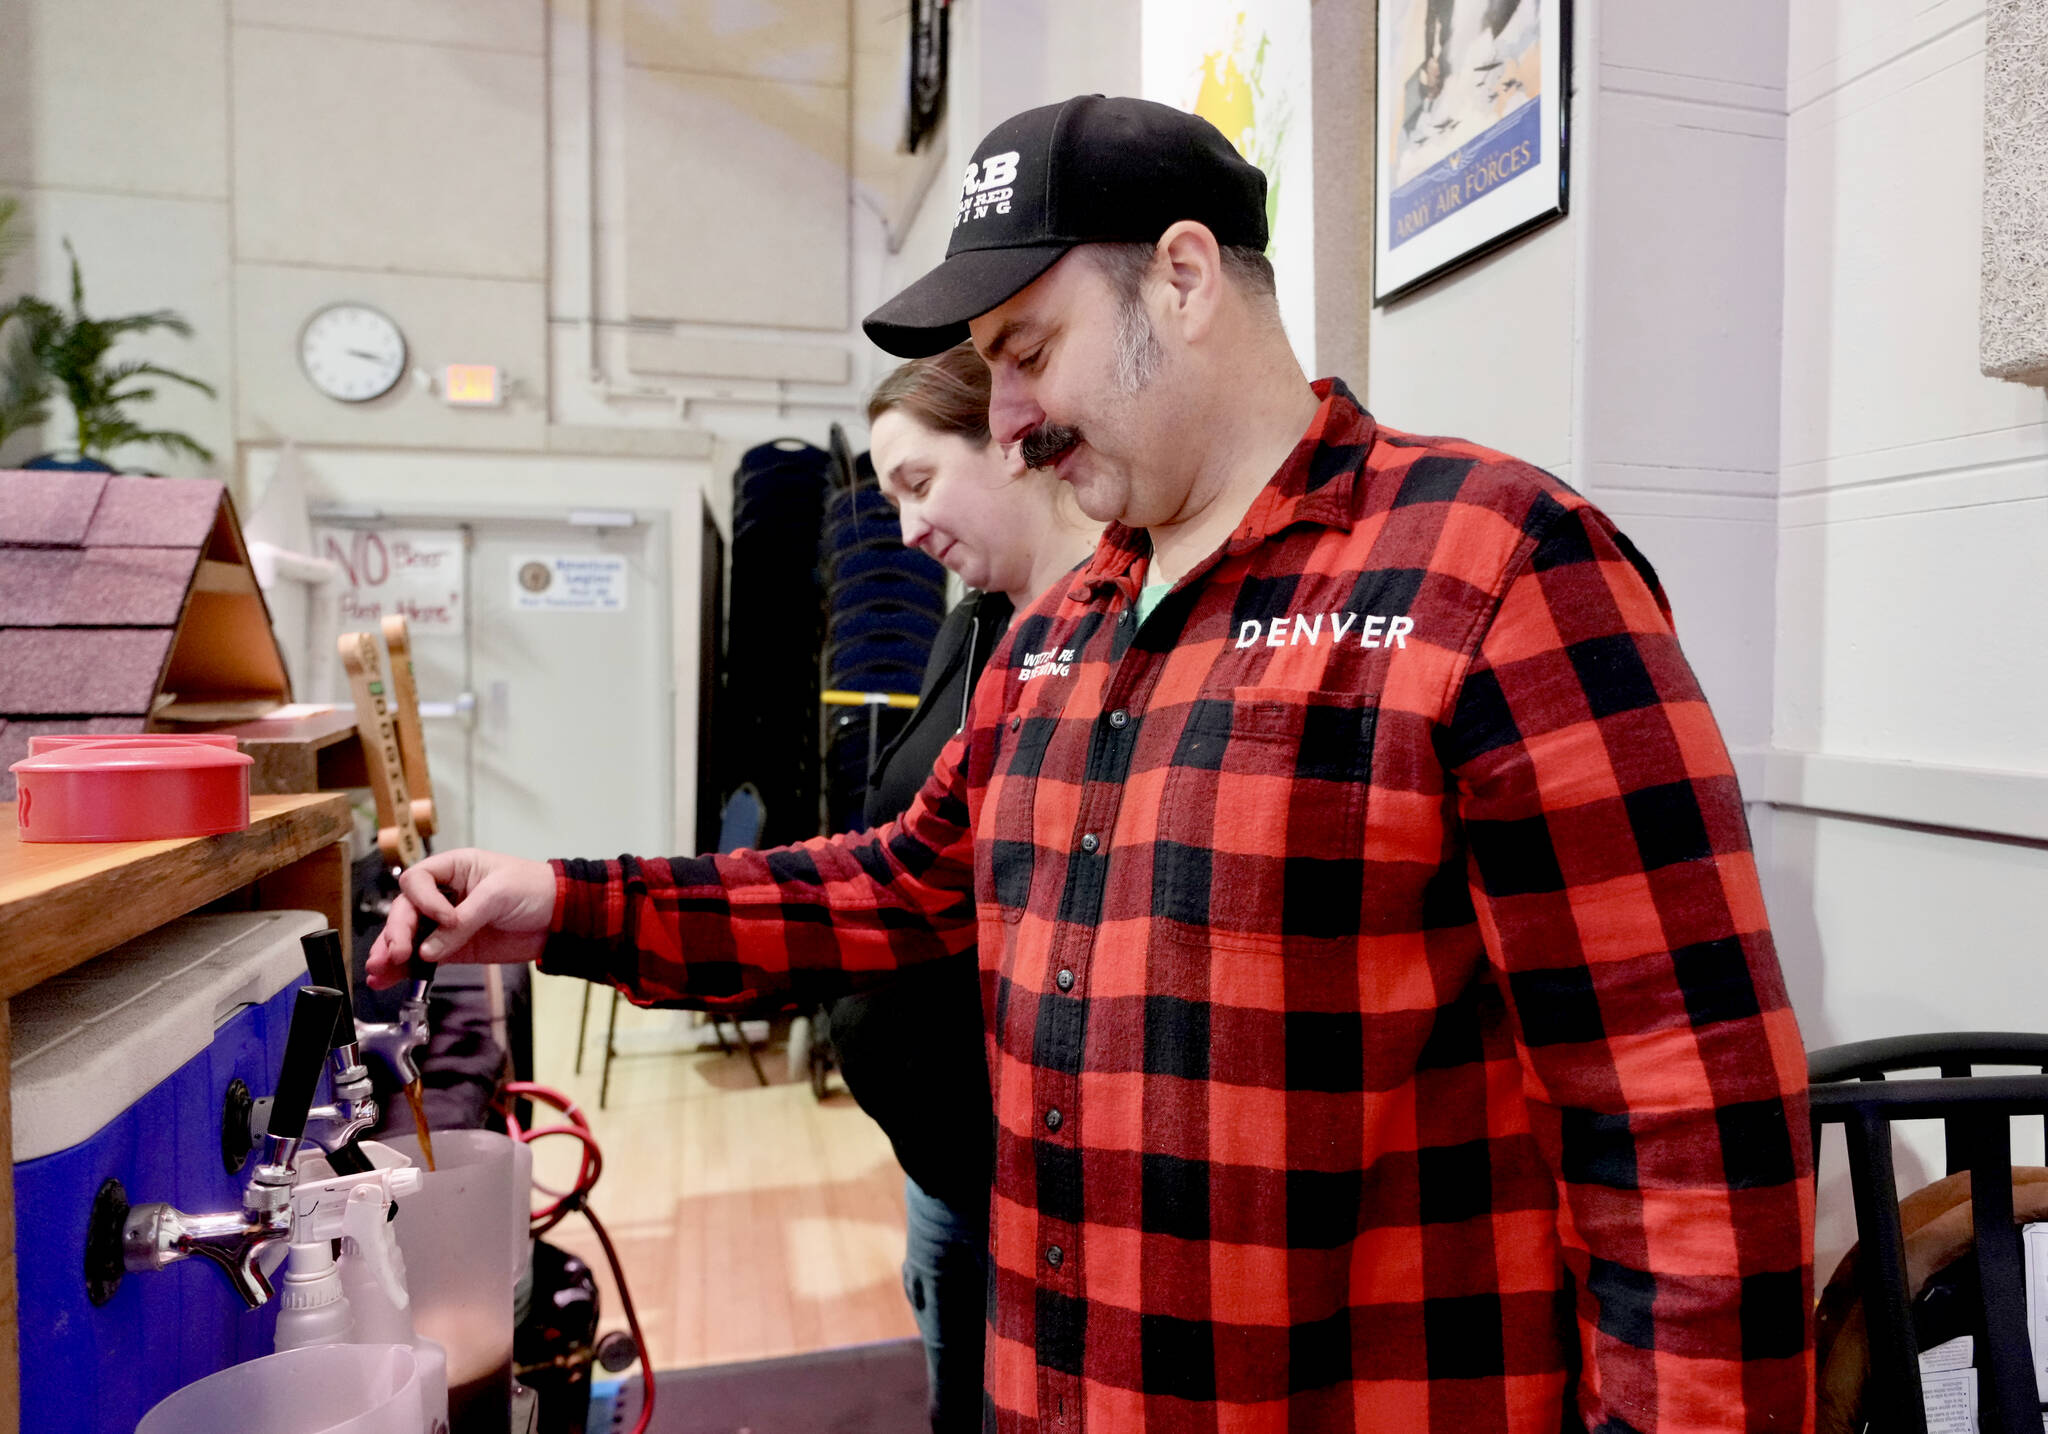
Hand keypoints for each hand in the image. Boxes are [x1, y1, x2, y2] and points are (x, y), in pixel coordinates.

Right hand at [365, 848, 555, 988]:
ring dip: (391, 953)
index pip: (418, 880)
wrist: (561, 917)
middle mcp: (443, 895)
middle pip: (406, 910)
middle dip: (397, 932)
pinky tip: (387, 979)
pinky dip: (406, 969)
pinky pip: (424, 958)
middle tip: (395, 953)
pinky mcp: (455, 949)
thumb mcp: (498, 895)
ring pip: (410, 936)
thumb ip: (463, 921)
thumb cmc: (534, 890)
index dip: (423, 900)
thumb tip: (428, 951)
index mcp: (454, 868)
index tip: (444, 918)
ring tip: (378, 971)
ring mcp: (446, 924)